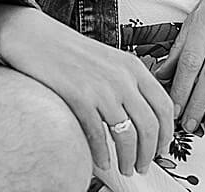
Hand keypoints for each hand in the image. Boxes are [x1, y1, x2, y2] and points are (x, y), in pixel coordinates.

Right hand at [0, 4, 173, 177]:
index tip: (162, 149)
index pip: (164, 106)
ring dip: (129, 159)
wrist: (37, 37)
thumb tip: (144, 116)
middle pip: (149, 125)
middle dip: (149, 153)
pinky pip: (98, 135)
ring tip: (126, 168)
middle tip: (144, 166)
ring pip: (127, 135)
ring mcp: (101, 87)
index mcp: (133, 66)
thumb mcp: (110, 60)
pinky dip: (102, 154)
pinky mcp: (79, 96)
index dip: (167, 133)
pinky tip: (102, 162)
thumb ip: (129, 82)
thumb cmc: (72, 52)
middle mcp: (122, 77)